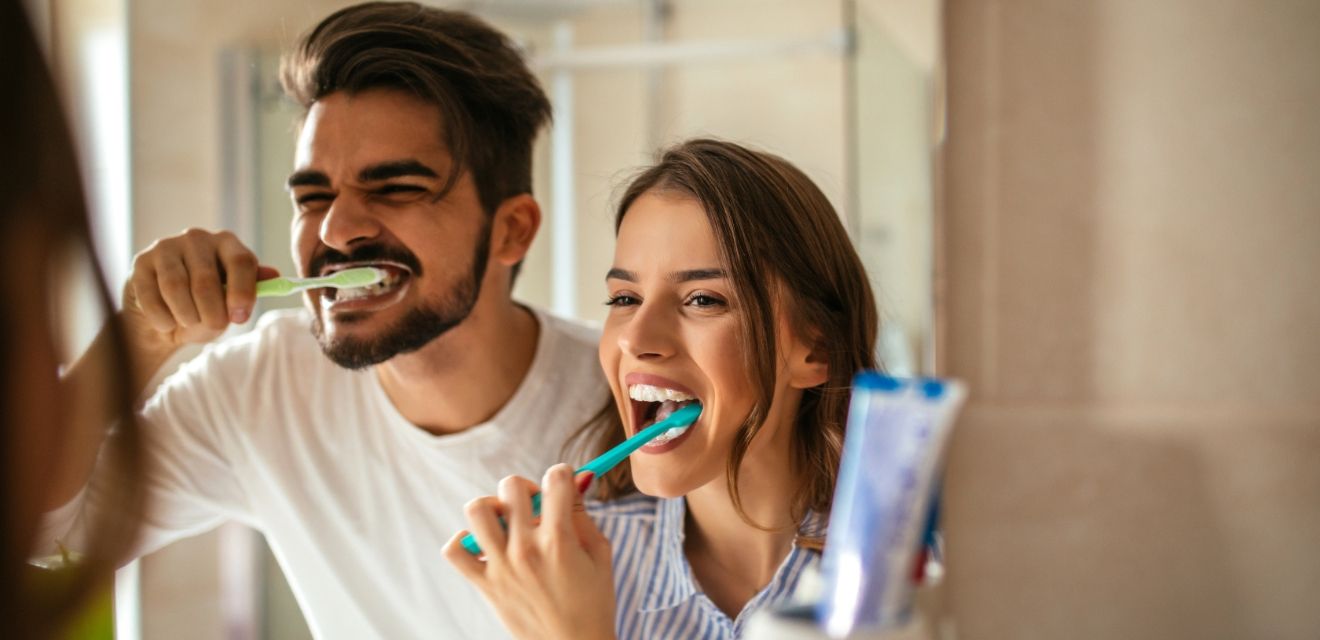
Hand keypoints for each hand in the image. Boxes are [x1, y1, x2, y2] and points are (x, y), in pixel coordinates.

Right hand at [122, 228, 277, 352]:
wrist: (165, 320)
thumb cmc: (206, 308)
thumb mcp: (232, 301)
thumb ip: (251, 290)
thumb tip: (274, 275)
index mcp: (228, 244)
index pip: (241, 261)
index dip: (242, 292)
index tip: (239, 318)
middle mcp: (197, 238)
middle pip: (206, 280)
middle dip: (211, 313)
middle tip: (214, 326)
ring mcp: (166, 247)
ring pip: (176, 287)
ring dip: (185, 315)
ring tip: (189, 323)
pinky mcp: (141, 262)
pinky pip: (151, 295)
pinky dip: (162, 318)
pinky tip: (166, 324)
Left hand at [444, 464, 615, 639]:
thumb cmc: (594, 604)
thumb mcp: (600, 554)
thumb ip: (584, 514)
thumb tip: (576, 478)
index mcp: (559, 540)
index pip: (555, 479)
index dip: (562, 474)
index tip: (563, 483)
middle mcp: (525, 549)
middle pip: (511, 486)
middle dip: (527, 487)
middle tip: (536, 506)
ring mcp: (501, 566)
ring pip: (477, 510)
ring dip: (493, 507)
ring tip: (507, 522)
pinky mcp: (485, 585)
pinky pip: (455, 550)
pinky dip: (464, 540)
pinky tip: (485, 544)